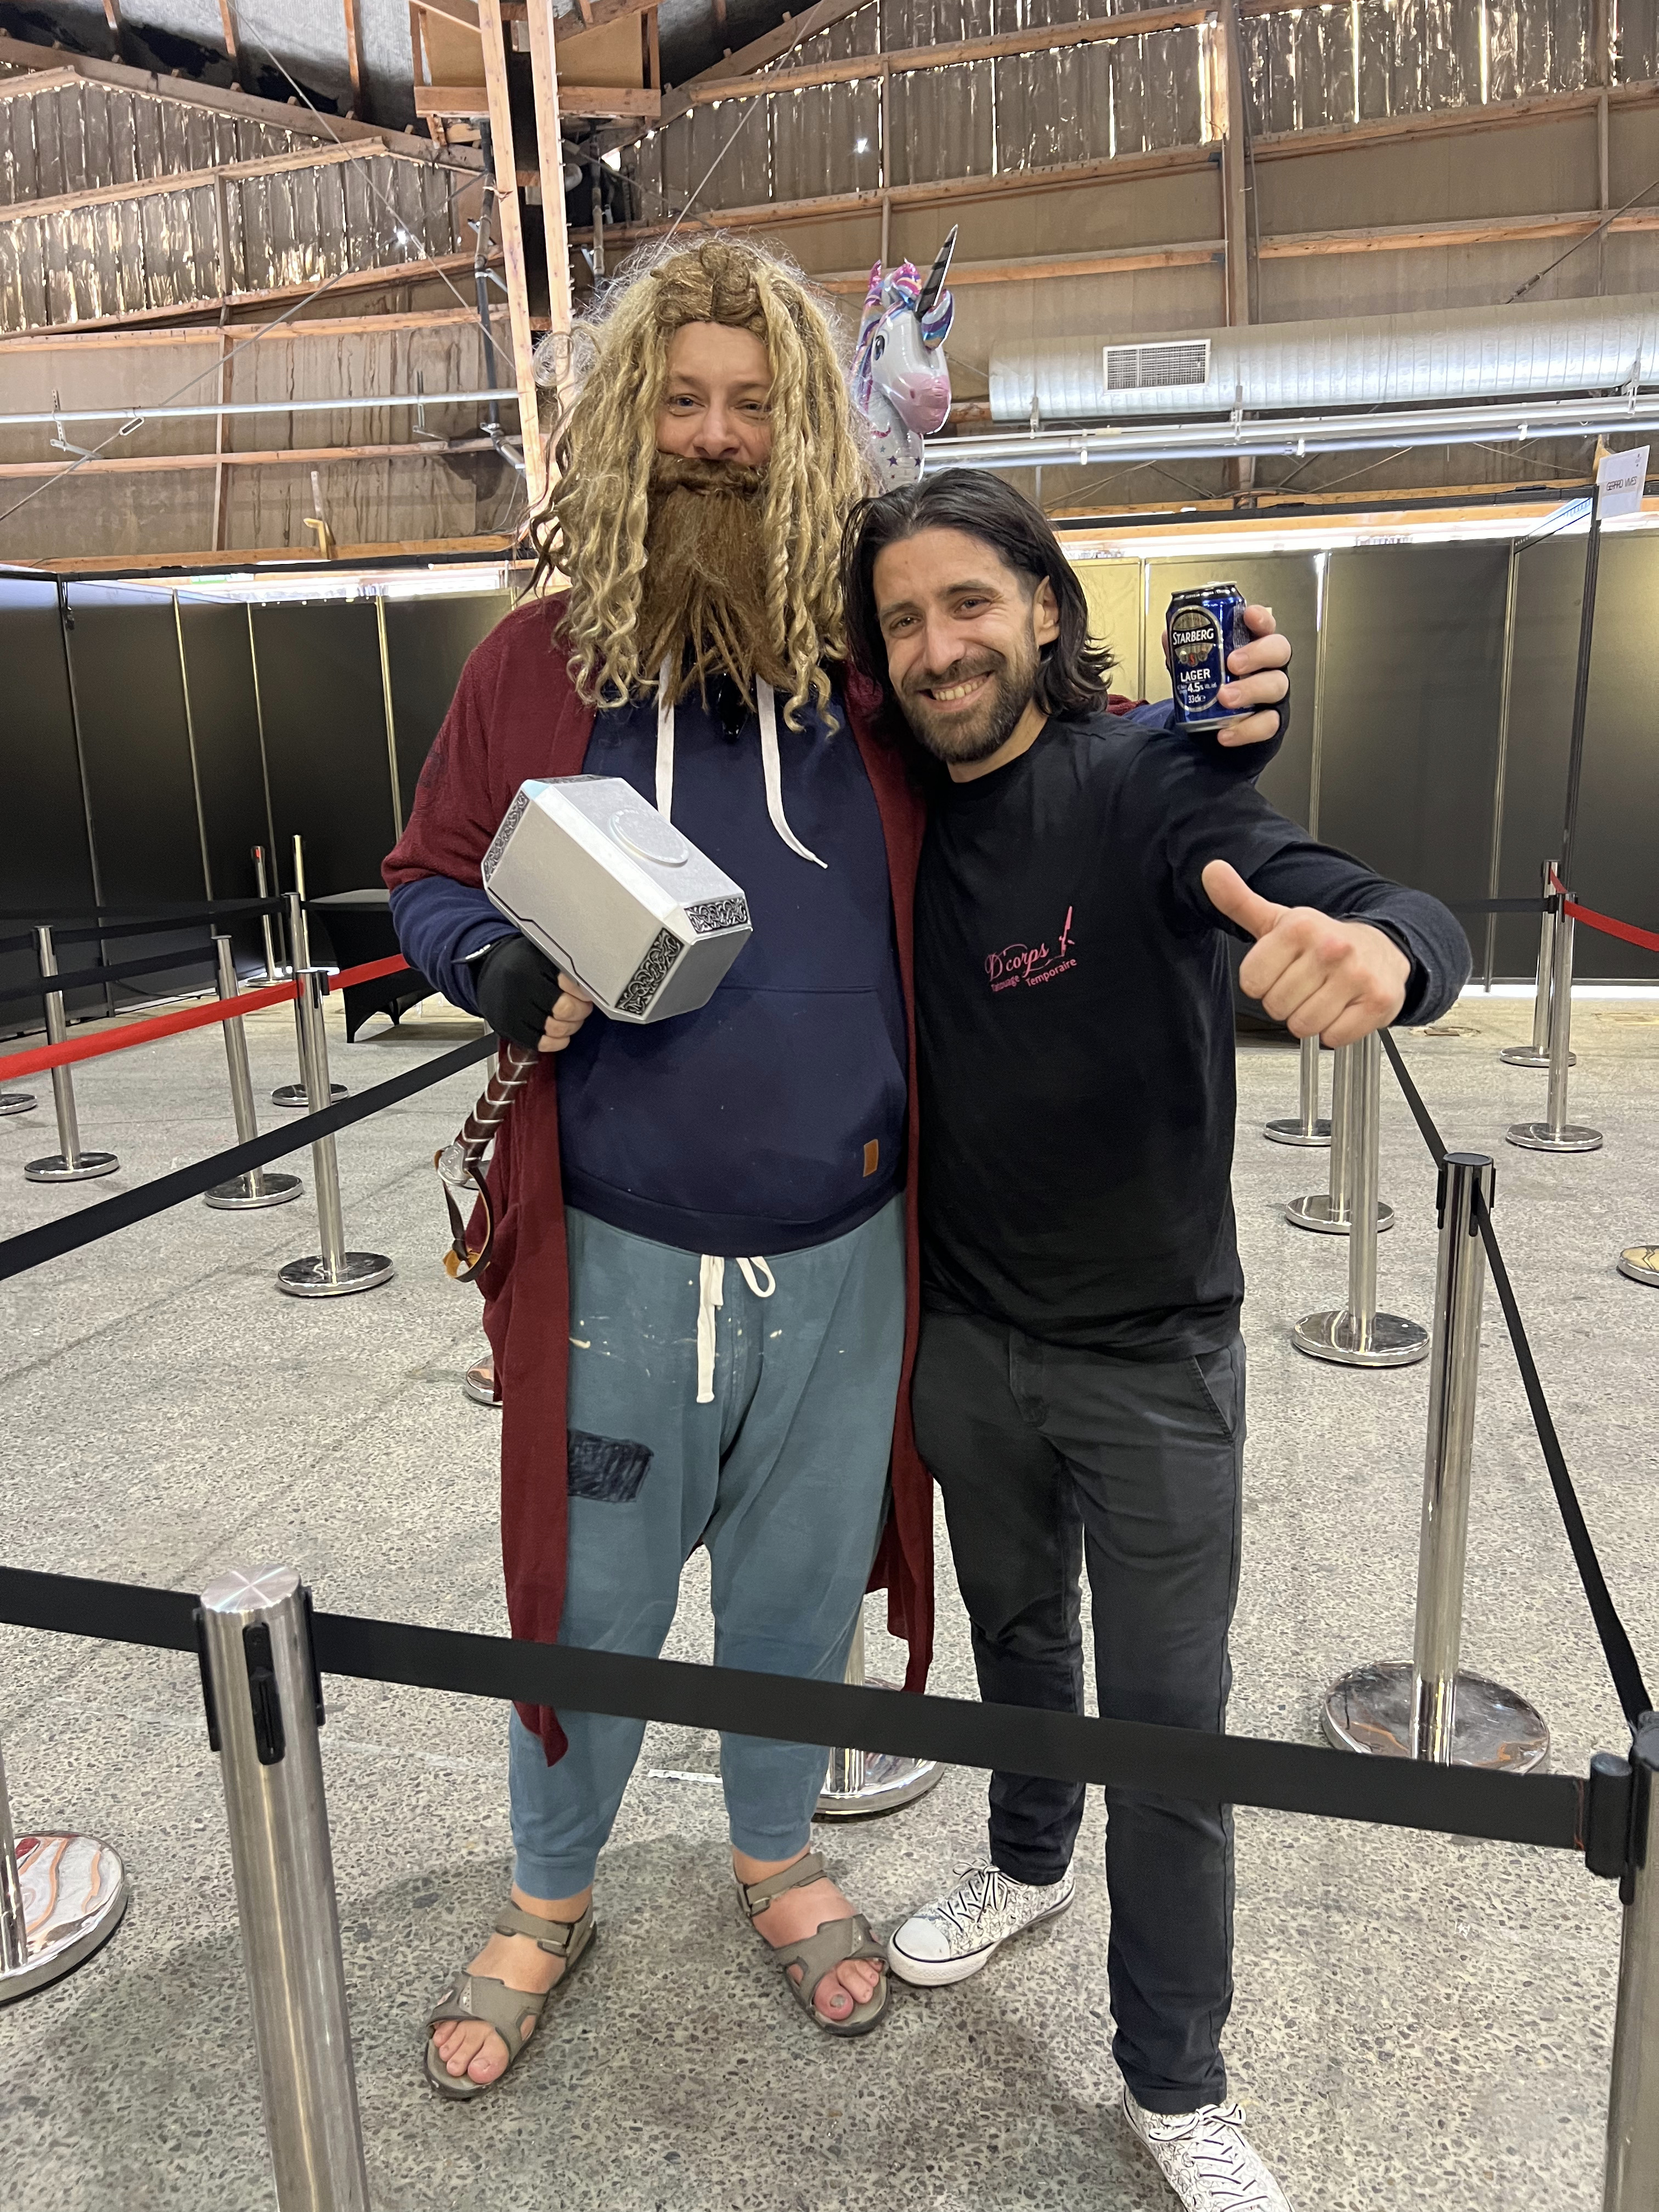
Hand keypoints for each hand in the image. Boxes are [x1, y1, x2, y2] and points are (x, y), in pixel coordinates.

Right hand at [476, 934, 595, 1053]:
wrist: (486, 973)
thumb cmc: (520, 964)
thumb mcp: (541, 954)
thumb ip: (564, 967)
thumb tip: (591, 984)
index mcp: (533, 964)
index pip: (570, 982)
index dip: (584, 992)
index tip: (587, 993)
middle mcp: (522, 986)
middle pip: (566, 1008)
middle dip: (581, 1010)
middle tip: (582, 1007)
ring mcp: (514, 1009)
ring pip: (556, 1028)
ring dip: (571, 1027)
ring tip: (571, 1019)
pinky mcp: (510, 1028)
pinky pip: (542, 1043)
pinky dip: (557, 1041)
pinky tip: (560, 1034)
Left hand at [1163, 603, 1289, 748]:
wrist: (1219, 724)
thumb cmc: (1218, 684)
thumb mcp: (1200, 665)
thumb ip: (1186, 650)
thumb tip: (1168, 636)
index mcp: (1253, 644)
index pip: (1265, 624)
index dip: (1260, 618)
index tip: (1248, 615)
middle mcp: (1269, 665)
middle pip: (1278, 651)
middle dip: (1257, 654)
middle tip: (1232, 663)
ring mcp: (1273, 693)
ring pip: (1276, 685)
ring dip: (1250, 690)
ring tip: (1225, 697)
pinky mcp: (1271, 720)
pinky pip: (1267, 724)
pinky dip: (1246, 729)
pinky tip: (1225, 733)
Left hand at [1202, 858, 1408, 1046]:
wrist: (1383, 949)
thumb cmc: (1323, 941)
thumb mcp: (1278, 920)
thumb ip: (1239, 901)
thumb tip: (1210, 871)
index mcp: (1299, 928)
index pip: (1251, 983)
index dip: (1263, 983)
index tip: (1281, 970)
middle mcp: (1331, 949)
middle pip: (1276, 1007)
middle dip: (1287, 1002)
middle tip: (1306, 984)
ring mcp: (1356, 976)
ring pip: (1304, 1026)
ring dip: (1310, 1018)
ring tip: (1324, 995)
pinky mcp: (1377, 1002)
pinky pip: (1333, 1038)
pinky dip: (1335, 1030)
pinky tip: (1343, 1007)